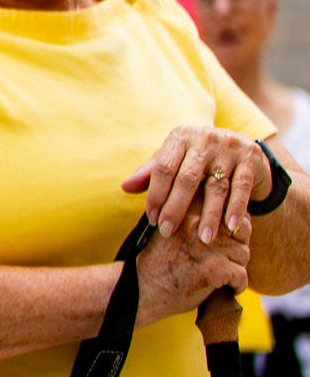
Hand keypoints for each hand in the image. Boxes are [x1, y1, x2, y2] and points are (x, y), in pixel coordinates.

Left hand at [125, 126, 268, 244]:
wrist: (242, 147)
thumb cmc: (198, 158)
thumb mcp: (175, 160)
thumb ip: (151, 173)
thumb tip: (125, 187)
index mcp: (180, 138)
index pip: (163, 168)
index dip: (156, 194)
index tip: (152, 219)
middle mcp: (204, 139)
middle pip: (187, 178)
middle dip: (176, 208)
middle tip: (168, 232)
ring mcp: (229, 148)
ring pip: (216, 186)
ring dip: (209, 215)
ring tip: (203, 238)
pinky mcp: (250, 158)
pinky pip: (241, 187)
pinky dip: (236, 208)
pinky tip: (231, 227)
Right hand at [134, 211, 250, 325]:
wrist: (141, 289)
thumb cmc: (157, 261)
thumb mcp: (171, 229)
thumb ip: (193, 219)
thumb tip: (224, 212)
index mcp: (188, 211)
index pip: (228, 208)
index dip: (230, 224)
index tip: (222, 239)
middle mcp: (199, 224)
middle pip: (241, 229)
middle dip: (237, 245)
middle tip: (225, 260)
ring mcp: (209, 246)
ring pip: (243, 253)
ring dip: (236, 267)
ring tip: (223, 277)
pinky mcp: (216, 269)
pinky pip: (242, 276)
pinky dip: (237, 286)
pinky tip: (226, 289)